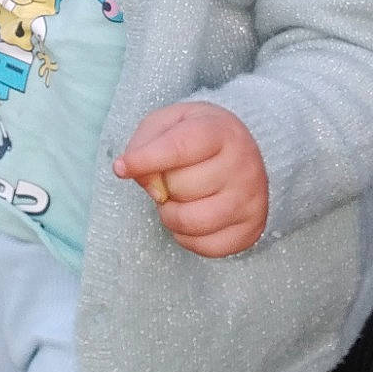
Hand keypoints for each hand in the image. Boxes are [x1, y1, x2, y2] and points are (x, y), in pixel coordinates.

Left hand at [113, 102, 268, 258]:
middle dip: (162, 186)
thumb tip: (145, 183)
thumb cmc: (194, 136)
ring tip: (176, 200)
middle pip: (180, 187)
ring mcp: (251, 199)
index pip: (178, 148)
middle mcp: (243, 164)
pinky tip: (192, 216)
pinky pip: (206, 247)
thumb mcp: (165, 124)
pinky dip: (187, 237)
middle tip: (170, 178)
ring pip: (192, 221)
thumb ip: (144, 145)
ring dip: (171, 215)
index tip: (121, 167)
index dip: (145, 160)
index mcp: (221, 131)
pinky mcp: (251, 228)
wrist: (238, 151)